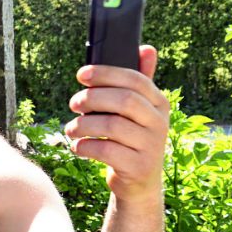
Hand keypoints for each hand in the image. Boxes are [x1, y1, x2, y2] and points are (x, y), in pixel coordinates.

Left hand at [64, 46, 169, 203]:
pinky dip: (85, 147)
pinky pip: (106, 151)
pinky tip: (77, 147)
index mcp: (159, 103)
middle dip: (92, 98)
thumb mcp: (138, 112)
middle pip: (123, 100)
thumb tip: (147, 48)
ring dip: (83, 125)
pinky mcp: (138, 167)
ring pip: (111, 126)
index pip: (135, 79)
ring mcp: (151, 146)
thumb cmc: (130, 139)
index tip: (81, 75)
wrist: (137, 183)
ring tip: (71, 129)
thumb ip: (139, 83)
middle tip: (73, 103)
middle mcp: (160, 123)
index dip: (106, 74)